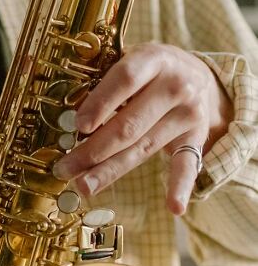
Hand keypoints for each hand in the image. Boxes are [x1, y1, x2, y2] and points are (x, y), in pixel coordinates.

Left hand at [52, 43, 233, 215]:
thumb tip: (67, 114)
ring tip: (84, 186)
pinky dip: (180, 187)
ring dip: (111, 170)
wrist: (200, 76)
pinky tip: (173, 207)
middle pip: (130, 124)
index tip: (78, 125)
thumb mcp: (133, 58)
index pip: (125, 80)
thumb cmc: (150, 69)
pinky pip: (187, 165)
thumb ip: (106, 79)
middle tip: (65, 168)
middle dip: (93, 149)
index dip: (100, 103)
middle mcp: (175, 86)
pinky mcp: (196, 138)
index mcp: (154, 59)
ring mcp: (187, 114)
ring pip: (144, 147)